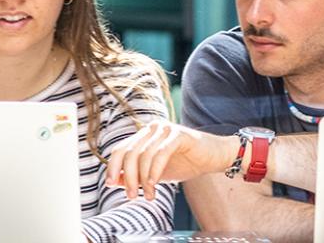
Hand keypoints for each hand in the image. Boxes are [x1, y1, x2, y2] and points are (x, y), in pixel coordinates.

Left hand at [105, 120, 235, 200]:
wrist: (213, 157)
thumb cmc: (185, 163)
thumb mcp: (156, 172)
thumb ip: (136, 175)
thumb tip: (115, 182)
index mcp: (144, 134)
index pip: (120, 149)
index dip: (113, 167)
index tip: (110, 185)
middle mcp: (152, 128)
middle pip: (129, 152)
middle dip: (128, 177)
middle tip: (131, 196)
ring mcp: (165, 129)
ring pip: (144, 154)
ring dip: (143, 179)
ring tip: (149, 195)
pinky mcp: (179, 134)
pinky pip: (161, 153)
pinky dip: (154, 171)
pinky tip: (154, 184)